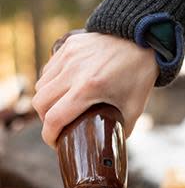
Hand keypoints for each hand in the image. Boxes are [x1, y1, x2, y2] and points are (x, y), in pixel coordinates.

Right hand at [32, 32, 157, 146]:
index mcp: (89, 88)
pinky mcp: (67, 46)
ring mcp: (67, 56)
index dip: (50, 137)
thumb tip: (110, 146)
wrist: (142, 40)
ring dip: (46, 102)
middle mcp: (73, 71)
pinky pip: (47, 71)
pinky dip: (50, 84)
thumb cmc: (139, 75)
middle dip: (46, 121)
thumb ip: (121, 129)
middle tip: (59, 127)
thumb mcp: (135, 107)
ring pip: (40, 86)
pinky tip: (63, 90)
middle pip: (40, 104)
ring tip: (61, 109)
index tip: (56, 144)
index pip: (54, 119)